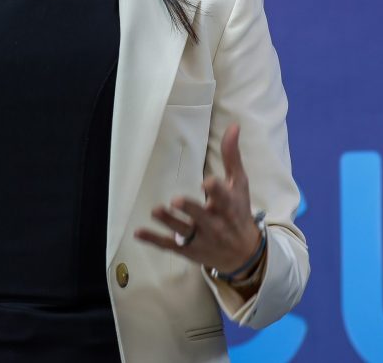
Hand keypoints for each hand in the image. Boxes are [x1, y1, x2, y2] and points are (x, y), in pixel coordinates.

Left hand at [134, 123, 261, 274]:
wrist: (244, 254)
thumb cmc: (239, 212)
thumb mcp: (239, 185)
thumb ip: (232, 156)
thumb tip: (233, 126)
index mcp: (228, 206)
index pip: (223, 197)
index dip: (216, 190)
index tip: (208, 182)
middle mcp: (215, 224)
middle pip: (201, 216)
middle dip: (190, 209)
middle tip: (177, 200)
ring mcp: (200, 238)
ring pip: (183, 231)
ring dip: (169, 222)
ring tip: (156, 210)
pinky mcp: (189, 249)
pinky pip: (170, 245)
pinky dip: (154, 239)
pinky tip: (138, 232)